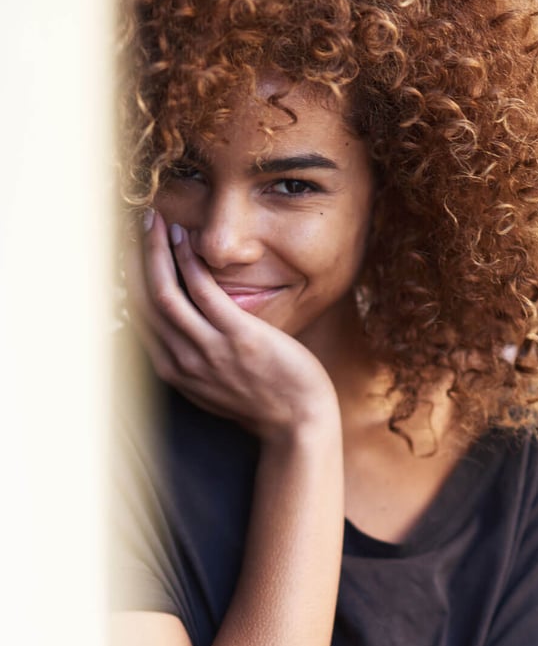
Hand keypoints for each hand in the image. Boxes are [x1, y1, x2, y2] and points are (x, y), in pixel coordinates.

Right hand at [124, 210, 339, 442]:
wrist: (297, 424)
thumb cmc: (262, 400)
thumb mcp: (214, 385)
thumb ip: (194, 358)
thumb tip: (187, 328)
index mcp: (174, 371)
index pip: (140, 318)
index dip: (132, 280)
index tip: (134, 252)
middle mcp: (182, 361)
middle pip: (144, 300)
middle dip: (136, 258)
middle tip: (140, 225)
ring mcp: (208, 351)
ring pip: (165, 293)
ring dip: (156, 251)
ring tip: (156, 221)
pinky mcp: (239, 338)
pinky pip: (203, 292)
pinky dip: (189, 262)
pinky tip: (185, 238)